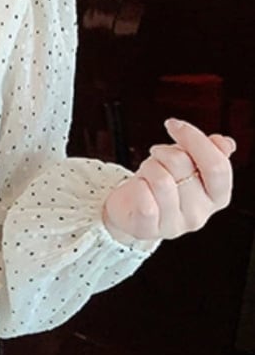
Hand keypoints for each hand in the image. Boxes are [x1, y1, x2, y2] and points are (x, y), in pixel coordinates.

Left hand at [101, 118, 234, 243]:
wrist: (131, 213)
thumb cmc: (163, 186)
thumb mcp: (190, 166)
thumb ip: (210, 154)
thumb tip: (224, 143)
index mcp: (218, 197)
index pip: (216, 165)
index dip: (195, 139)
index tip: (174, 124)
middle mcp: (200, 214)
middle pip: (183, 166)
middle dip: (165, 151)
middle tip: (156, 154)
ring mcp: (175, 225)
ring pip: (161, 179)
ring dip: (149, 166)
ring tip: (147, 171)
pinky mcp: (149, 229)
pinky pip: (143, 196)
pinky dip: (137, 184)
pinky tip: (138, 186)